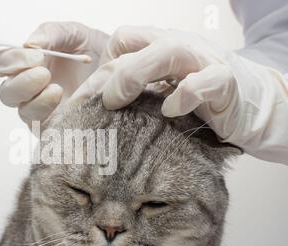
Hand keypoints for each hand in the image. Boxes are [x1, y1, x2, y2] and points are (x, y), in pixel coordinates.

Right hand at [0, 22, 108, 126]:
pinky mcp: (56, 129)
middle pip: (5, 93)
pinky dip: (50, 116)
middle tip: (44, 73)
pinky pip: (43, 128)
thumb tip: (28, 45)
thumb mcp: (76, 35)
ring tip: (57, 90)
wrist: (123, 75)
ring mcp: (42, 112)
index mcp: (27, 64)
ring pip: (22, 112)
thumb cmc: (97, 54)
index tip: (36, 56)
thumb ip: (51, 34)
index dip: (10, 60)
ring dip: (36, 100)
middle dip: (21, 82)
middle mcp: (29, 90)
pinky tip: (64, 105)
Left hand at [70, 26, 287, 162]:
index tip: (84, 99)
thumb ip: (135, 94)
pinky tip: (170, 111)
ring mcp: (202, 60)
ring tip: (115, 102)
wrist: (253, 105)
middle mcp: (178, 48)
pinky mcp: (225, 82)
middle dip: (105, 76)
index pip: (122, 42)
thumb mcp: (161, 93)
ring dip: (134, 75)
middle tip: (87, 106)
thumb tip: (96, 111)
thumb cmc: (200, 101)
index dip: (99, 68)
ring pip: (166, 50)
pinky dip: (184, 94)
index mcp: (159, 48)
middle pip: (133, 45)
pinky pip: (204, 81)